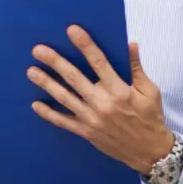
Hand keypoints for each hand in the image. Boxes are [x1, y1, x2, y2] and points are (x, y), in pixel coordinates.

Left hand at [27, 26, 174, 174]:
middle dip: (55, 62)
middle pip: (74, 78)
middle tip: (38, 50)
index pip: (99, 62)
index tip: (72, 31)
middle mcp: (102, 103)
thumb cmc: (151, 118)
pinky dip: (48, 114)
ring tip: (31, 71)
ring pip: (64, 98)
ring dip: (46, 84)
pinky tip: (35, 104)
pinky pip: (63, 122)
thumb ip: (137, 68)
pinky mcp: (86, 132)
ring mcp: (91, 119)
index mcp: (120, 91)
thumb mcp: (150, 92)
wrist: (150, 152)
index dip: (85, 45)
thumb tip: (130, 44)